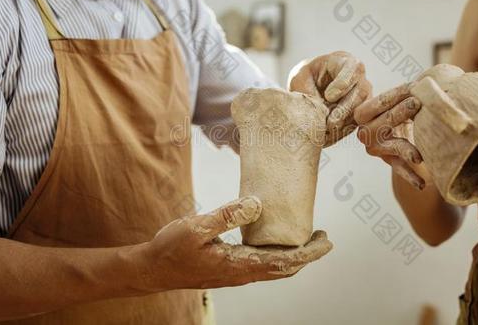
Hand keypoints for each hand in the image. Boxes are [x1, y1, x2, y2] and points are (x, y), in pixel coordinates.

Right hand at [136, 196, 332, 290]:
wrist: (152, 270)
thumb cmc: (171, 249)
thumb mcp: (196, 227)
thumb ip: (227, 215)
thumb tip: (257, 204)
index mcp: (238, 265)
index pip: (283, 262)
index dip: (308, 253)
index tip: (325, 242)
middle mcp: (242, 273)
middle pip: (284, 269)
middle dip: (307, 255)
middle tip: (323, 237)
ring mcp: (236, 273)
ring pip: (274, 269)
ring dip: (293, 256)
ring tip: (306, 238)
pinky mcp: (230, 268)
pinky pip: (262, 265)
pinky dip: (277, 255)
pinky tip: (275, 241)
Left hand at [289, 51, 371, 145]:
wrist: (310, 90)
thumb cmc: (305, 78)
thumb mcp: (300, 77)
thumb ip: (308, 89)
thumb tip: (318, 110)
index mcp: (344, 61)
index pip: (352, 69)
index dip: (342, 83)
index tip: (329, 96)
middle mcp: (359, 78)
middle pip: (360, 92)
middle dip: (344, 109)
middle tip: (330, 123)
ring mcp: (363, 96)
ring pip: (362, 110)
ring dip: (345, 124)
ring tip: (327, 132)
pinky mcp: (361, 113)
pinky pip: (357, 124)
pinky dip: (343, 132)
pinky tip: (328, 138)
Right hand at [354, 83, 424, 188]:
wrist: (401, 129)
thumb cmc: (403, 106)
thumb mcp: (402, 98)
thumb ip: (410, 91)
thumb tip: (427, 82)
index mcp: (365, 112)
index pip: (380, 102)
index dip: (396, 93)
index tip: (415, 85)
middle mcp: (366, 131)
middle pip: (383, 122)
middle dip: (399, 113)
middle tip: (417, 104)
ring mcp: (376, 148)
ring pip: (393, 147)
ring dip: (406, 149)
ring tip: (418, 156)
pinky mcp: (389, 160)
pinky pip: (400, 168)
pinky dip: (411, 176)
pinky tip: (422, 184)